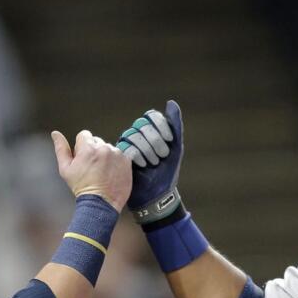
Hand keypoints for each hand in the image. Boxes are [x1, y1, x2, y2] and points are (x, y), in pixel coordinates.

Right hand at [52, 129, 131, 212]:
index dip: (81, 146)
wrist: (101, 204)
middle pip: (97, 141)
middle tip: (92, 167)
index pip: (84, 135)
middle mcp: (104, 148)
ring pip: (109, 148)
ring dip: (105, 156)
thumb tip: (56, 134)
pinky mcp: (127, 162)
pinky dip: (116, 162)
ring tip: (102, 172)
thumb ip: (61, 149)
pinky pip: (120, 156)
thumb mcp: (65, 169)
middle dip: (93, 151)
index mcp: (88, 147)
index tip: (82, 158)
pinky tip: (111, 173)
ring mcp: (117, 154)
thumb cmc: (82, 187)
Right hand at [116, 100, 182, 223]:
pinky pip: (127, 148)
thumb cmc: (167, 171)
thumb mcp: (176, 148)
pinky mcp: (121, 157)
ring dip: (147, 149)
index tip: (170, 141)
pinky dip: (138, 156)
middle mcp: (137, 135)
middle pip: (142, 125)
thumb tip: (171, 103)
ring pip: (132, 135)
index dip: (161, 127)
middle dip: (155, 140)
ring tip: (154, 162)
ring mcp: (127, 145)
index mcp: (151, 131)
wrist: (157, 195)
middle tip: (163, 156)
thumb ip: (175, 126)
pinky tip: (144, 166)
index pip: (151, 117)